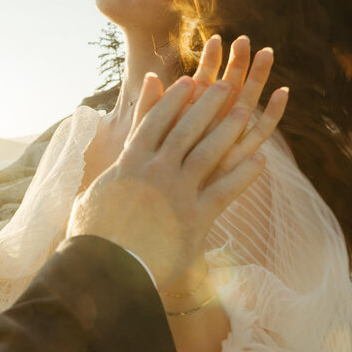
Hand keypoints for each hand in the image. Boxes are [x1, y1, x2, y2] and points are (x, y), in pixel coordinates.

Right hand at [67, 63, 287, 288]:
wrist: (106, 269)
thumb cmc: (92, 238)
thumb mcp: (93, 197)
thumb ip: (106, 177)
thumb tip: (105, 170)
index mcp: (129, 163)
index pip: (155, 122)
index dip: (173, 99)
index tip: (187, 82)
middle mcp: (155, 171)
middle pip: (186, 128)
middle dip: (207, 103)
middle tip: (225, 84)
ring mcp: (177, 192)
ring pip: (208, 151)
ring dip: (228, 128)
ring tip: (244, 110)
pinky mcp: (195, 218)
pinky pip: (225, 190)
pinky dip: (243, 175)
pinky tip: (259, 162)